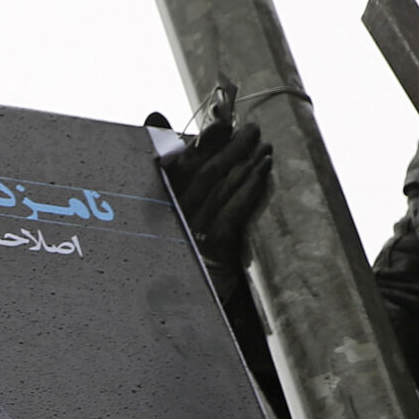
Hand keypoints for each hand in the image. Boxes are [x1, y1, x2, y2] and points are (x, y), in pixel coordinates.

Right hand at [146, 106, 273, 298]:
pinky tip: (263, 169)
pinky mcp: (213, 250)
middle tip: (252, 128)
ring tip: (263, 144)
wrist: (180, 303)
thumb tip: (155, 115)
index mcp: (160, 198)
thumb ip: (164, 156)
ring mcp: (194, 232)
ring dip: (246, 162)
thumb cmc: (178, 247)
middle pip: (206, 171)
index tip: (222, 121)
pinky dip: (250, 186)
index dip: (203, 139)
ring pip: (222, 187)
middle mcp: (174, 213)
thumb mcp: (170, 206)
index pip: (181, 160)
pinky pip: (233, 211)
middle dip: (232, 146)